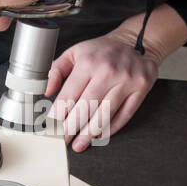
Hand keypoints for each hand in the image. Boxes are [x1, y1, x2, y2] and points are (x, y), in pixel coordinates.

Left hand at [44, 30, 159, 151]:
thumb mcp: (74, 53)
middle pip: (86, 108)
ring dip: (89, 133)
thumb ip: (56, 70)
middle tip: (63, 141)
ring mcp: (126, 81)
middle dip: (71, 128)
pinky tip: (100, 135)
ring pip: (105, 114)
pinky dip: (111, 128)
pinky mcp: (140, 88)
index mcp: (88, 62)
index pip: (68, 96)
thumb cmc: (100, 51)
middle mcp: (108, 71)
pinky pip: (125, 114)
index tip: (51, 128)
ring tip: (79, 144)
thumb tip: (46, 91)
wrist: (134, 42)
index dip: (58, 115)